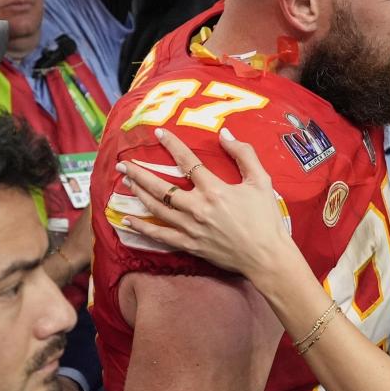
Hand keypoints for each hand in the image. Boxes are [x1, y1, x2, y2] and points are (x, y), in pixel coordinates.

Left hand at [117, 128, 299, 289]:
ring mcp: (190, 228)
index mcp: (214, 189)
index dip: (172, 145)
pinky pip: (159, 236)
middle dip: (140, 173)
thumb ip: (244, 154)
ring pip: (156, 208)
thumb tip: (225, 134)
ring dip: (139, 194)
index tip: (159, 134)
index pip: (187, 162)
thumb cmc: (266, 218)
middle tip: (123, 164)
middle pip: (161, 187)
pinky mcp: (189, 245)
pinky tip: (128, 220)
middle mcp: (197, 207)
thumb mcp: (261, 181)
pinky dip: (142, 228)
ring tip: (126, 182)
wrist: (266, 256)